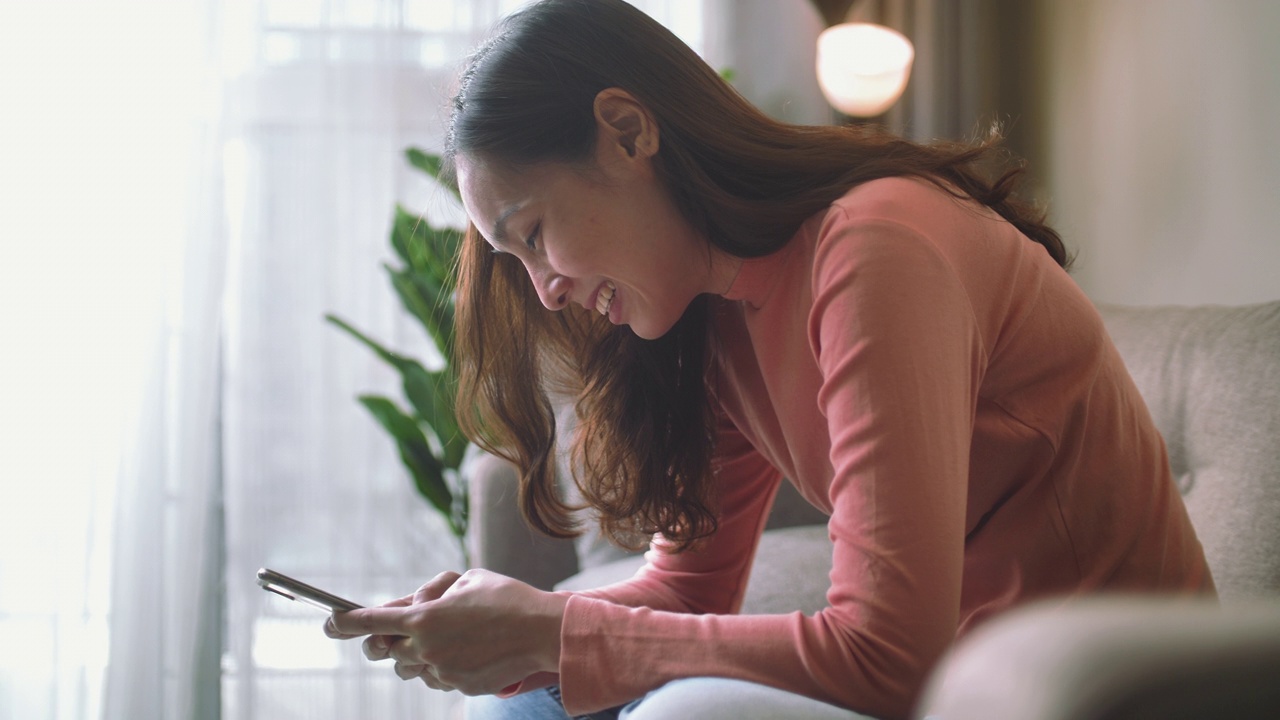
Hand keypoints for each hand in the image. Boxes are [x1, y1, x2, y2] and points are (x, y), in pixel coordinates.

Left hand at [323, 569, 568, 694]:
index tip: (330, 624)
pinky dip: (442, 667)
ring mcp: (442, 671)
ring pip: (410, 668)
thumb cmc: (505, 598)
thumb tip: (410, 605)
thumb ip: (430, 591)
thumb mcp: (465, 579)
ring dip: (417, 654)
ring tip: (449, 637)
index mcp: (424, 618)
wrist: (542, 631)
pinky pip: (437, 679)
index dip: (343, 624)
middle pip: (387, 652)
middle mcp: (426, 648)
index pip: (370, 623)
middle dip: (389, 641)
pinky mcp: (458, 686)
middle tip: (401, 632)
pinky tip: (467, 652)